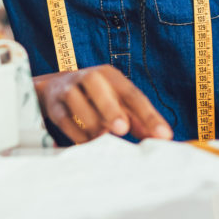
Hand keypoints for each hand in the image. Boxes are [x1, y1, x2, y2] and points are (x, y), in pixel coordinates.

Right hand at [32, 65, 173, 143]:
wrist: (55, 89)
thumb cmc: (96, 97)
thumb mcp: (118, 103)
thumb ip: (138, 119)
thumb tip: (161, 137)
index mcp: (110, 76)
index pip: (132, 94)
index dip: (148, 115)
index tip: (163, 135)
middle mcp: (89, 77)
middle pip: (98, 87)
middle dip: (111, 108)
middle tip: (123, 129)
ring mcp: (69, 89)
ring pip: (76, 100)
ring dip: (91, 120)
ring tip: (102, 137)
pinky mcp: (54, 105)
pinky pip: (63, 117)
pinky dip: (75, 131)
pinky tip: (86, 142)